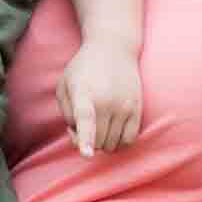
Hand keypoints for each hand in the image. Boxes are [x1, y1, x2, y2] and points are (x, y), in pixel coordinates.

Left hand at [54, 39, 142, 156]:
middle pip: (97, 142)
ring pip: (112, 145)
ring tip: (97, 122)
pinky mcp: (137, 108)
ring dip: (102, 141)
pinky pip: (129, 140)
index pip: (86, 118)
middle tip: (82, 123)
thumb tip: (79, 136)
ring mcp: (125, 105)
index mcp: (85, 92)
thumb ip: (66, 112)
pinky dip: (119, 143)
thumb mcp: (64, 84)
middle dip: (86, 141)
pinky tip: (112, 129)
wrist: (114, 47)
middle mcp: (107, 100)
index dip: (85, 138)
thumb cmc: (84, 68)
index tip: (86, 154)